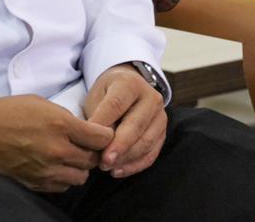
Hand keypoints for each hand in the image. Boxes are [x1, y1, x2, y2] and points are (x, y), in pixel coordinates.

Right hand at [0, 95, 113, 192]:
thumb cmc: (6, 112)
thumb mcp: (40, 103)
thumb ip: (65, 117)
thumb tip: (83, 129)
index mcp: (60, 125)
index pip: (102, 138)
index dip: (105, 135)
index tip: (101, 133)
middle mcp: (58, 150)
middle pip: (94, 160)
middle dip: (92, 152)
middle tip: (84, 144)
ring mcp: (47, 170)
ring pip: (80, 177)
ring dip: (78, 167)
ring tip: (67, 156)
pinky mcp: (36, 184)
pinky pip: (62, 186)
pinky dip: (63, 178)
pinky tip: (53, 165)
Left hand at [83, 64, 167, 178]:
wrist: (128, 88)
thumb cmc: (107, 94)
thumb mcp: (96, 97)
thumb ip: (98, 117)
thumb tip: (98, 143)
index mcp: (130, 84)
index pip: (116, 105)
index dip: (104, 126)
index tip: (91, 143)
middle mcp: (151, 98)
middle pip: (135, 125)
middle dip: (118, 147)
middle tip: (102, 162)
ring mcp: (160, 115)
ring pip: (146, 142)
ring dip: (125, 159)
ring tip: (106, 168)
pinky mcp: (163, 132)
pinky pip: (152, 153)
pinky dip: (134, 165)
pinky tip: (117, 171)